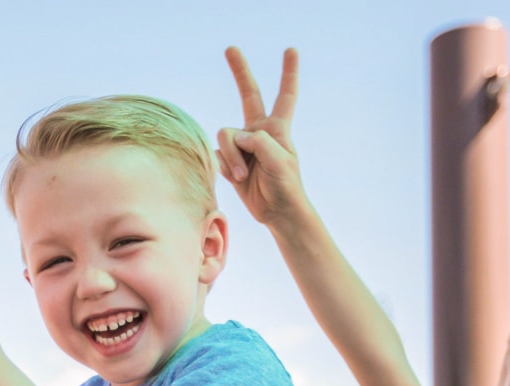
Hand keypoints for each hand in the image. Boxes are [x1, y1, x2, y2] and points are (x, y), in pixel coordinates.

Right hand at [215, 47, 306, 225]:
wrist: (277, 212)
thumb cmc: (285, 186)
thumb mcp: (279, 161)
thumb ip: (259, 142)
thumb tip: (237, 136)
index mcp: (277, 128)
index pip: (285, 95)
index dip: (288, 73)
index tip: (291, 50)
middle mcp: (259, 131)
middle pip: (248, 94)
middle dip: (240, 71)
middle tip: (231, 48)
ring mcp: (243, 146)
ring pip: (225, 134)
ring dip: (231, 155)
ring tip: (242, 174)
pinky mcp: (230, 161)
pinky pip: (218, 154)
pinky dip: (225, 165)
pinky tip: (236, 177)